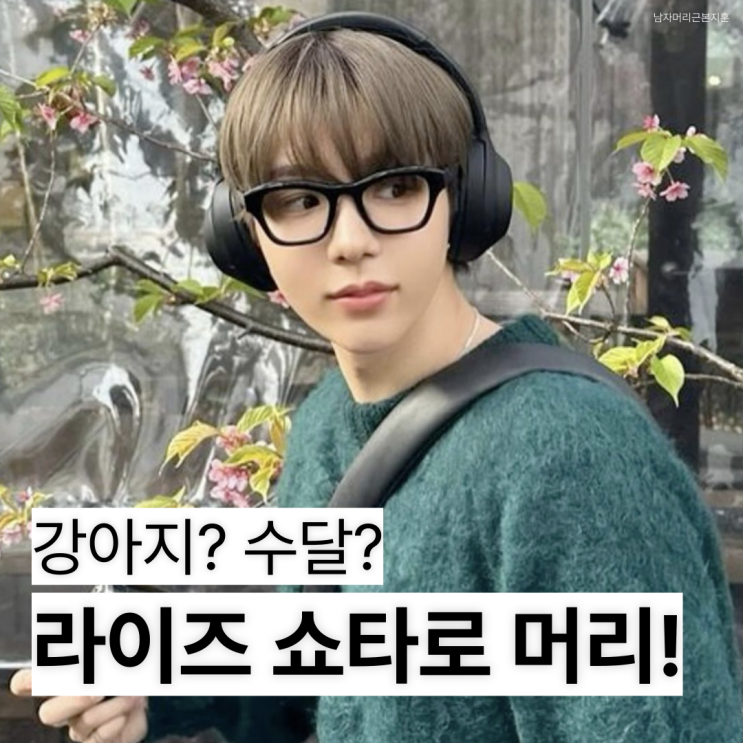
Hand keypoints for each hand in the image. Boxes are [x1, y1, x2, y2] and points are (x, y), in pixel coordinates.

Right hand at [9, 668, 148, 742]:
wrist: (143, 701)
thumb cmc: (124, 674)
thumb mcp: (114, 662)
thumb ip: (102, 656)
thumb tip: (103, 653)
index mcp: (61, 685)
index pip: (29, 683)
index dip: (26, 683)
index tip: (27, 682)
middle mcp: (65, 709)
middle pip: (49, 713)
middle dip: (74, 701)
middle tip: (96, 693)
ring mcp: (79, 727)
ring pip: (82, 724)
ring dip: (110, 708)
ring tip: (132, 696)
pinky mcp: (95, 740)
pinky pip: (97, 740)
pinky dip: (113, 726)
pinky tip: (124, 716)